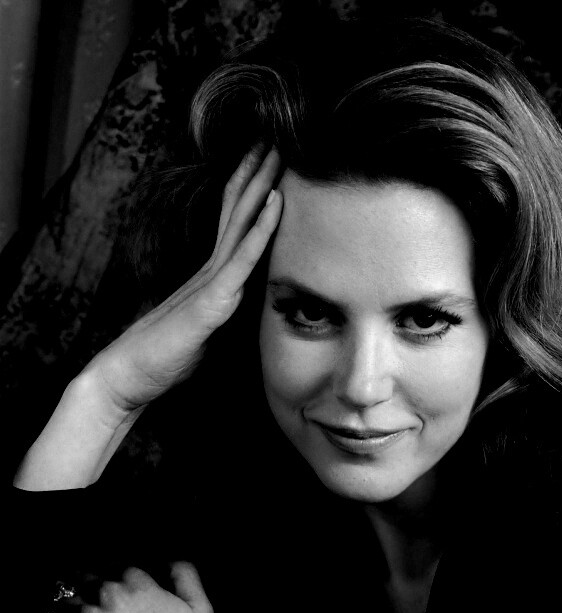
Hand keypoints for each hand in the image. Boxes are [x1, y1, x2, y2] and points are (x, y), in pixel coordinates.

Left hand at [45, 562, 214, 612]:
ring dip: (68, 604)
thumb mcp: (201, 607)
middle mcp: (111, 595)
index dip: (119, 581)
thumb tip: (170, 563)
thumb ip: (185, 575)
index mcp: (139, 584)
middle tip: (95, 606)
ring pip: (66, 598)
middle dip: (91, 589)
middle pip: (89, 581)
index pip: (119, 570)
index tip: (119, 591)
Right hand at [86, 145, 282, 416]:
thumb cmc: (168, 357)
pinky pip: (241, 257)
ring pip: (241, 222)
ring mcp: (211, 280)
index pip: (235, 222)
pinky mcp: (212, 300)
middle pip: (238, 210)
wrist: (129, 378)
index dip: (252, 188)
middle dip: (258, 172)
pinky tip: (276, 201)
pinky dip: (261, 227)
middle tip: (278, 134)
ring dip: (262, 184)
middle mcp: (211, 268)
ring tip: (279, 148)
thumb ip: (228, 312)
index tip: (271, 158)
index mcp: (211, 274)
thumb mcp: (209, 330)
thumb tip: (248, 308)